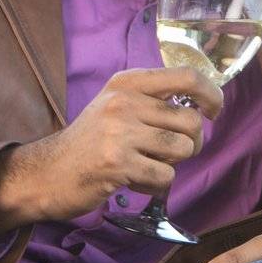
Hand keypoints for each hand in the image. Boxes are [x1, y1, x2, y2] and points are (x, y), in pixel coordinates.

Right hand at [0, 66, 223, 232]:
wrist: (48, 173)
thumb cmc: (90, 141)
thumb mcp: (116, 105)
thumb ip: (153, 100)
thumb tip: (202, 106)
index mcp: (127, 83)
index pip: (187, 77)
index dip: (211, 94)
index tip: (213, 111)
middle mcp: (124, 102)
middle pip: (191, 121)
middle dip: (192, 143)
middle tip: (171, 153)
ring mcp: (120, 132)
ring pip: (182, 149)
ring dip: (172, 164)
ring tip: (147, 165)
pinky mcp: (117, 164)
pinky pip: (165, 176)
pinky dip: (156, 185)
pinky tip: (133, 181)